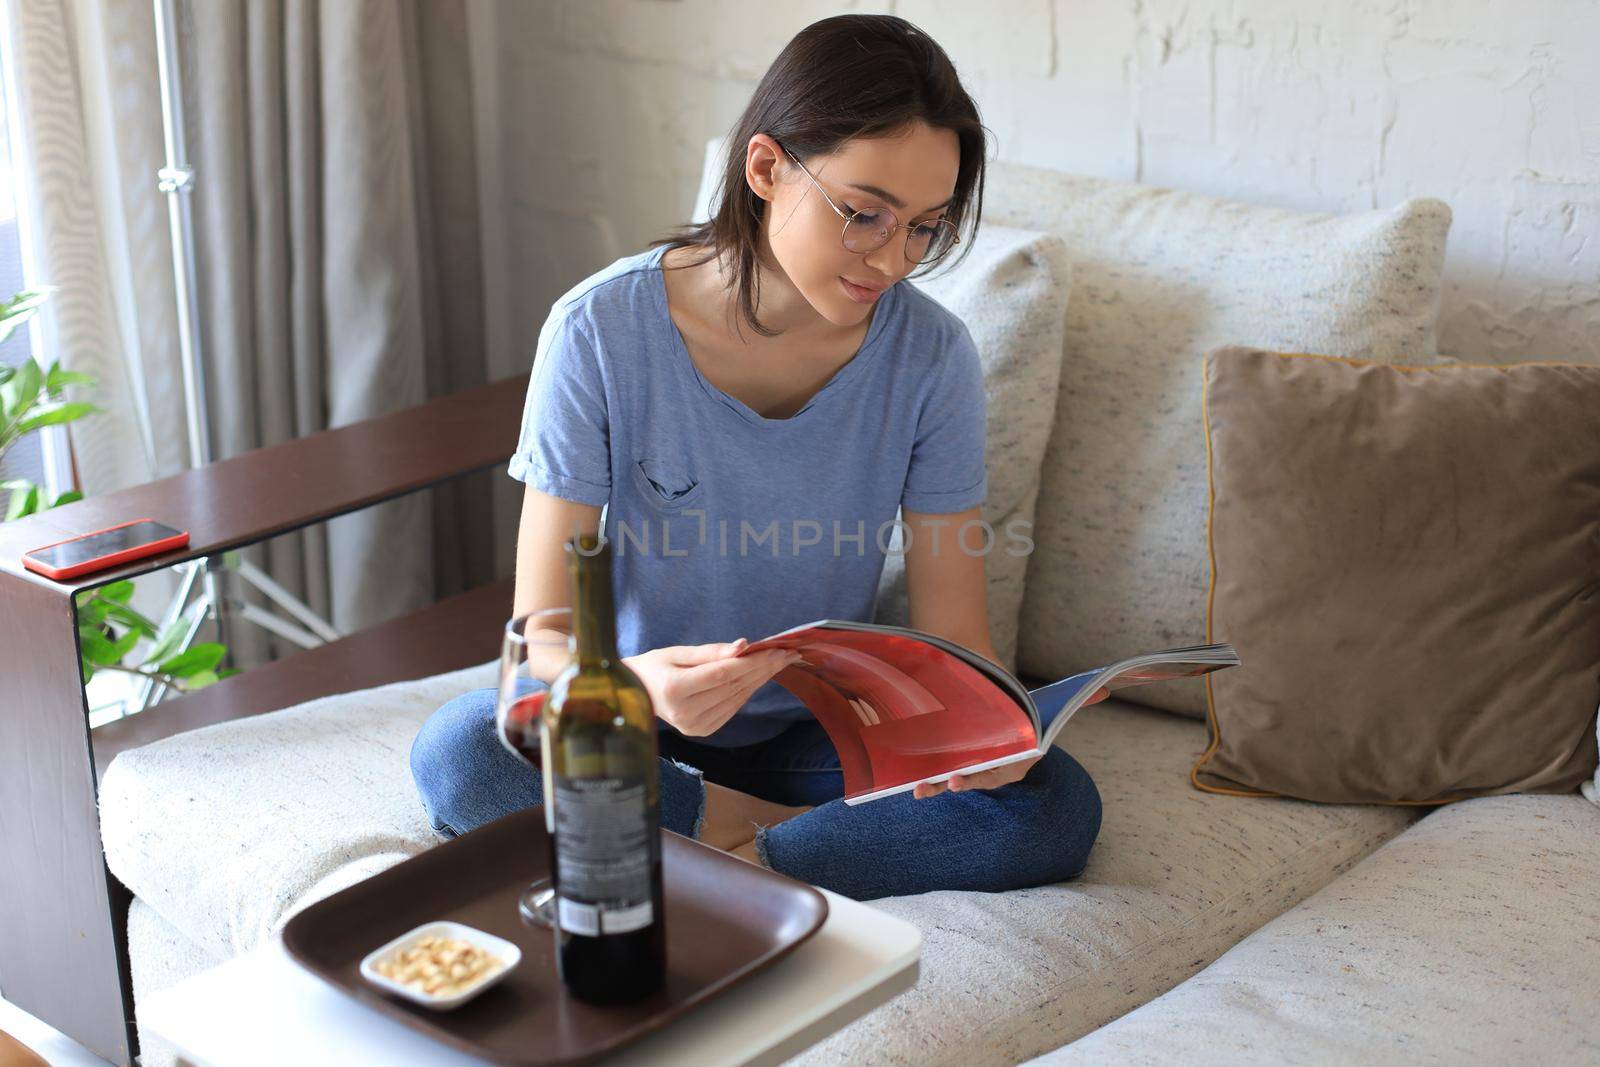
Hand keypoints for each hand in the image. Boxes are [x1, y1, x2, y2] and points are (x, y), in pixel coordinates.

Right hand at [624, 638, 802, 737]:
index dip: (753, 661)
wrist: (634, 696)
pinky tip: (760, 676)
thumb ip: (710, 651)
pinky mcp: (702, 731)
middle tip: (788, 653)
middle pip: (735, 686)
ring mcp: (694, 726)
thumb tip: (743, 646)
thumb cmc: (654, 668)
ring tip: (779, 662)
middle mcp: (685, 712)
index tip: (777, 648)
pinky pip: (732, 708)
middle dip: (765, 668)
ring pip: (737, 698)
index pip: (724, 673)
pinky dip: (748, 691)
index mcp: (675, 689)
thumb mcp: (677, 652)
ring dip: (761, 679)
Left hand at [909, 685, 1109, 798]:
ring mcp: (970, 764)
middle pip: (981, 777)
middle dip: (967, 781)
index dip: (995, 772)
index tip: (982, 773)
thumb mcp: (1040, 700)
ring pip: (955, 780)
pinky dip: (927, 781)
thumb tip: (1106, 689)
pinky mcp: (948, 761)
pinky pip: (938, 776)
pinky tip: (911, 784)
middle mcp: (994, 764)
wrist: (979, 684)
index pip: (1009, 768)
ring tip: (921, 789)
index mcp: (1018, 753)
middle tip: (953, 782)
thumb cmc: (1012, 698)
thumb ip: (1075, 698)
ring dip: (938, 787)